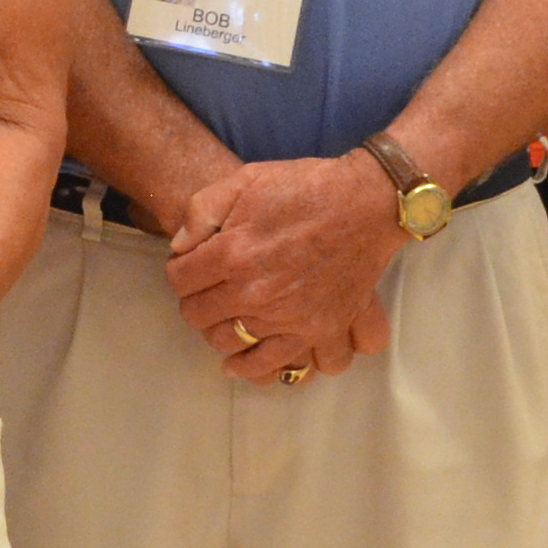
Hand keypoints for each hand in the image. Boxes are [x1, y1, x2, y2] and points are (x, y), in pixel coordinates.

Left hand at [163, 154, 401, 382]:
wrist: (368, 203)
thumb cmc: (305, 188)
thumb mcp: (244, 180)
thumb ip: (201, 211)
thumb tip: (180, 247)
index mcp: (232, 255)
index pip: (179, 281)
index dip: (180, 271)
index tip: (191, 266)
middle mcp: (254, 293)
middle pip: (199, 317)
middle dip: (197, 302)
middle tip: (209, 291)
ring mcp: (288, 317)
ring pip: (232, 346)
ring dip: (222, 334)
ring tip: (226, 323)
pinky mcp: (320, 330)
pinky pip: (283, 365)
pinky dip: (261, 367)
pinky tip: (248, 360)